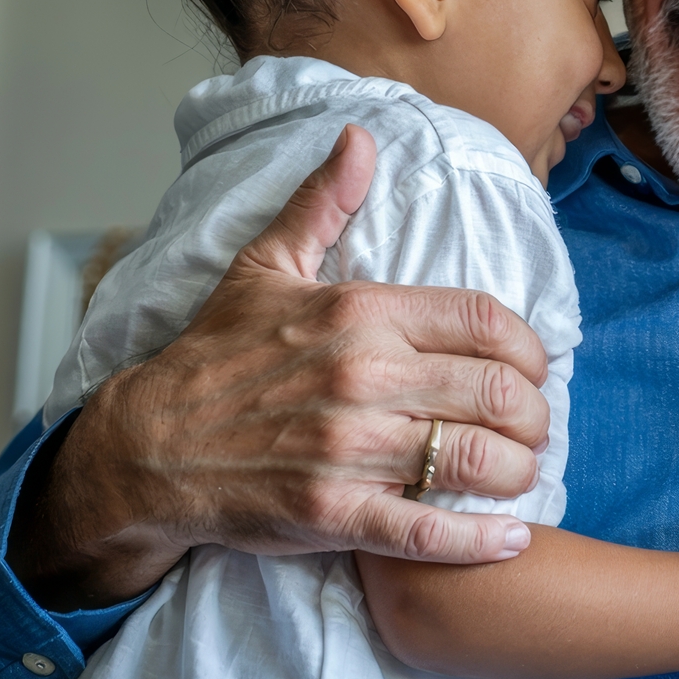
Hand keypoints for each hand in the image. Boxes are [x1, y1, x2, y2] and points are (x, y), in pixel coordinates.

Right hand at [9, 125, 555, 610]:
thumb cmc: (213, 357)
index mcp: (360, 313)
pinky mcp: (333, 514)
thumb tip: (359, 138)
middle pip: (496, 392)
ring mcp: (349, 450)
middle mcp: (363, 377)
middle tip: (534, 428)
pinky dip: (479, 539)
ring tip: (522, 474)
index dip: (529, 350)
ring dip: (518, 471)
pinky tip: (509, 540)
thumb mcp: (265, 266)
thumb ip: (323, 202)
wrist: (144, 446)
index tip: (532, 369)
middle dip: (533, 414)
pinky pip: (427, 531)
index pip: (486, 322)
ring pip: (475, 458)